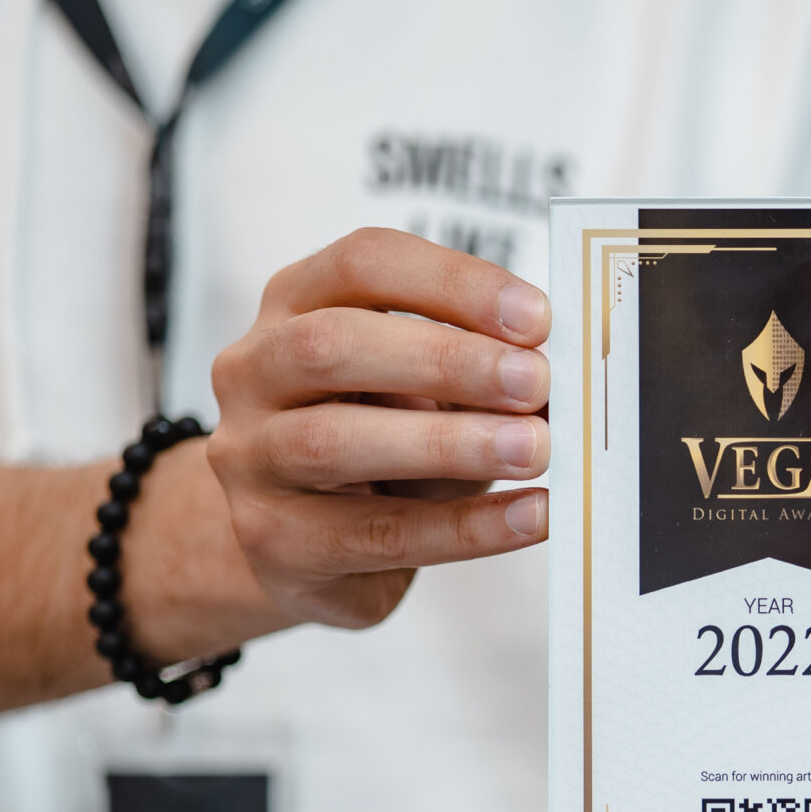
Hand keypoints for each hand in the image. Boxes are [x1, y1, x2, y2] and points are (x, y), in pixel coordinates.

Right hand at [125, 229, 553, 658]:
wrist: (301, 547)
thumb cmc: (378, 443)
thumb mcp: (420, 388)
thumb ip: (474, 369)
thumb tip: (560, 375)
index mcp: (294, 305)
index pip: (363, 264)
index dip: (453, 284)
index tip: (538, 317)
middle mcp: (252, 371)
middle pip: (334, 344)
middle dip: (446, 360)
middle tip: (536, 382)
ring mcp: (249, 458)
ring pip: (335, 441)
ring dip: (450, 442)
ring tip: (535, 449)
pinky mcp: (275, 541)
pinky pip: (377, 534)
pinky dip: (465, 527)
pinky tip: (531, 516)